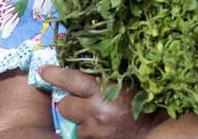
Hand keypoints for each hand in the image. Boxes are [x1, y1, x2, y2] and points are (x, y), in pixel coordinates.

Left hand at [40, 66, 163, 138]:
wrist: (154, 130)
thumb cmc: (140, 102)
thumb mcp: (123, 83)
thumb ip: (101, 78)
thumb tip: (80, 65)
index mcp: (104, 89)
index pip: (71, 79)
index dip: (55, 74)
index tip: (43, 70)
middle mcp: (96, 110)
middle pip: (64, 105)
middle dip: (70, 103)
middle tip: (84, 102)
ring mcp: (94, 130)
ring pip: (72, 123)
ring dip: (82, 120)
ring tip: (100, 118)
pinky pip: (82, 136)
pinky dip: (90, 132)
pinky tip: (103, 129)